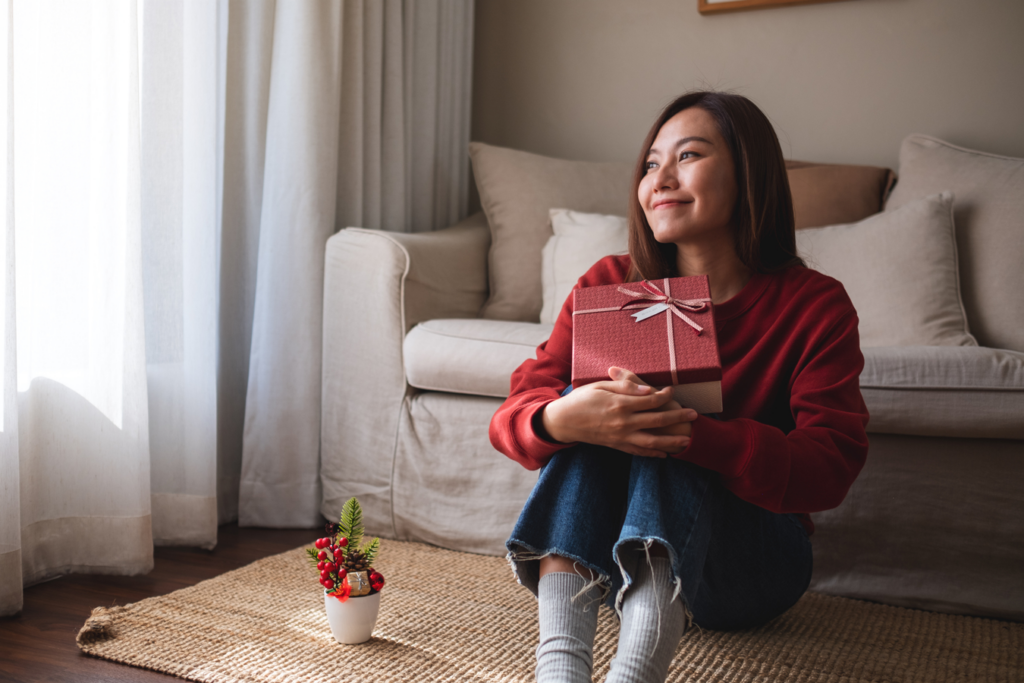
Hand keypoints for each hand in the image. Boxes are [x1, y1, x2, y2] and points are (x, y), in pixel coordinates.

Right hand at [540, 366, 697, 457]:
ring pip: (653, 441)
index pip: (650, 400)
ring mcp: (621, 437)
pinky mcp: (617, 446)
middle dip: (678, 417)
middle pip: (658, 420)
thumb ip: (626, 387)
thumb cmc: (581, 399)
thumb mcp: (601, 386)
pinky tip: (665, 454)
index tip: (673, 391)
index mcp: (620, 404)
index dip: (664, 395)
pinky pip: (639, 452)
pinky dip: (653, 453)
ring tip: (687, 440)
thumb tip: (648, 390)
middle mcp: (623, 422)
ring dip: (672, 441)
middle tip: (694, 414)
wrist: (563, 422)